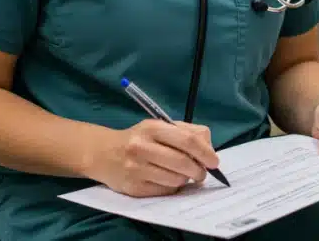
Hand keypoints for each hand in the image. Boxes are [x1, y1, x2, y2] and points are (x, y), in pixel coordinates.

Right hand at [84, 119, 220, 197]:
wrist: (104, 153)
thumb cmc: (141, 138)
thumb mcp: (161, 127)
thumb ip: (188, 133)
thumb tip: (209, 151)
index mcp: (152, 127)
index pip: (187, 141)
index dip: (205, 153)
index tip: (214, 162)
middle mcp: (141, 147)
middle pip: (183, 163)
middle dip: (199, 171)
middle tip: (202, 173)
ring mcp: (136, 168)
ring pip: (176, 180)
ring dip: (186, 180)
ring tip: (182, 174)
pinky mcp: (133, 188)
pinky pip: (164, 191)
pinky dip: (172, 187)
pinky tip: (167, 180)